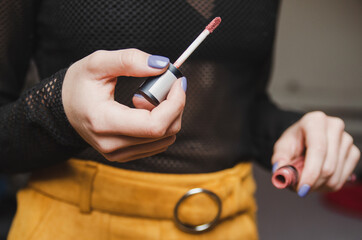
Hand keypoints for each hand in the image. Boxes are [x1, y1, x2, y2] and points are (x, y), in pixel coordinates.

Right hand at [62, 49, 185, 161]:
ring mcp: (118, 154)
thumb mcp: (98, 63)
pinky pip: (158, 144)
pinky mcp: (124, 156)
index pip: (154, 125)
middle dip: (175, 106)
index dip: (175, 103)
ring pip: (166, 139)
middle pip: (165, 132)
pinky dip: (162, 125)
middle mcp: (111, 145)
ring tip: (148, 98)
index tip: (178, 82)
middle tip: (165, 85)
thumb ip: (129, 60)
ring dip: (169, 115)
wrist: (64, 108)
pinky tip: (146, 111)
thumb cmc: (79, 85)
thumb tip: (162, 65)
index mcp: (103, 122)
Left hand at [271, 111, 359, 196]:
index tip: (302, 188)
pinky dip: (327, 185)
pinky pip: (342, 179)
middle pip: (328, 166)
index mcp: (315, 120)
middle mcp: (334, 126)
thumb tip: (280, 173)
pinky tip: (317, 179)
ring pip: (335, 176)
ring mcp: (347, 139)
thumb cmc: (293, 141)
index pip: (318, 150)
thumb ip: (279, 160)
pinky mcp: (354, 152)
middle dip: (312, 182)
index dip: (310, 172)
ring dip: (318, 185)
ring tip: (306, 179)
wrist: (304, 138)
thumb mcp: (281, 148)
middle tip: (299, 188)